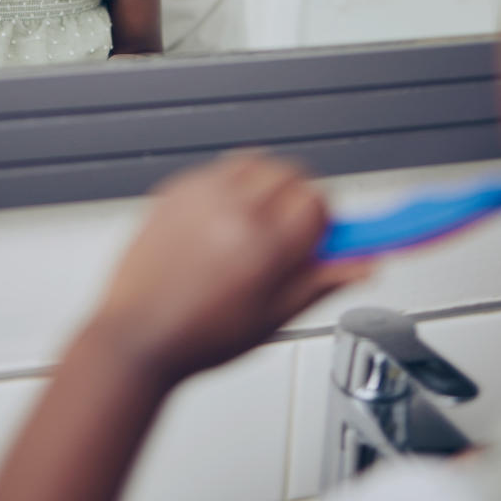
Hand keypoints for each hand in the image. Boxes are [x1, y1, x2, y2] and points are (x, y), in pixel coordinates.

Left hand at [94, 152, 371, 384]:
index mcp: (261, 244)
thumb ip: (322, 282)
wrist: (135, 337)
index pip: (317, 202)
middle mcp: (231, 210)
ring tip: (256, 228)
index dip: (325, 223)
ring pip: (256, 162)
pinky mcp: (175, 189)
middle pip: (290, 172)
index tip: (323, 238)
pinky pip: (219, 169)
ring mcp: (199, 195)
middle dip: (299, 199)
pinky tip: (223, 224)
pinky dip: (231, 187)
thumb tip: (365, 264)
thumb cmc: (197, 338)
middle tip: (290, 235)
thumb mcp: (274, 318)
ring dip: (266, 186)